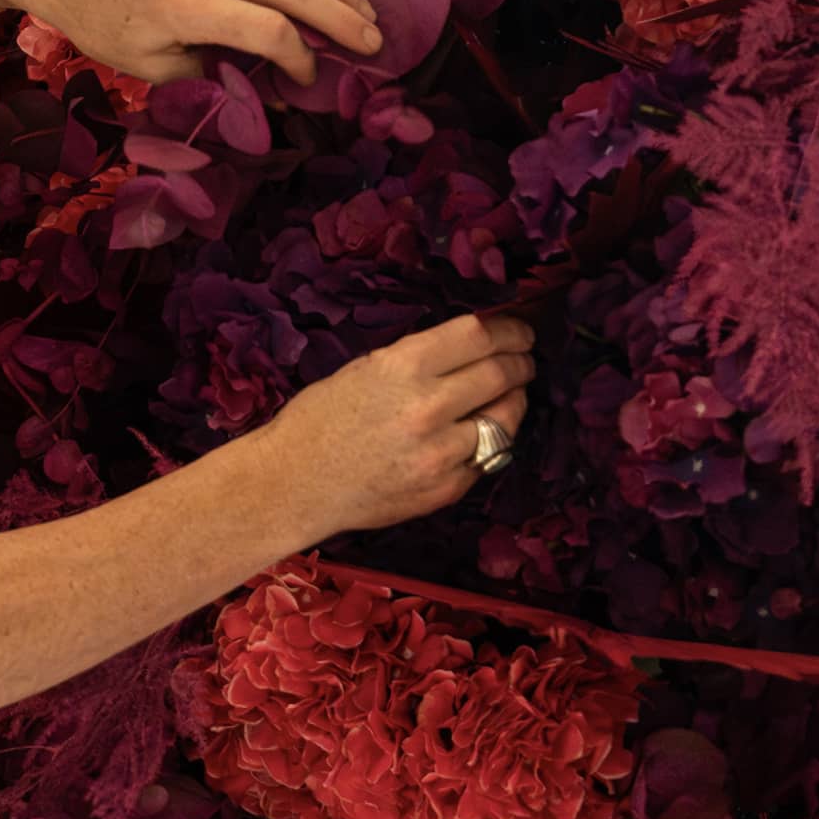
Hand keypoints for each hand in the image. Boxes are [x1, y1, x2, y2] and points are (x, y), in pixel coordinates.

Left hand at [20, 0, 382, 85]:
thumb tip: (266, 85)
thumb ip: (212, 73)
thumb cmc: (102, 21)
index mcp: (185, 3)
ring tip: (364, 11)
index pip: (269, 30)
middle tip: (374, 44)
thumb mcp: (150, 67)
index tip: (307, 79)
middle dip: (342, 18)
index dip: (300, 59)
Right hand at [261, 315, 535, 539]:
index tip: (520, 331)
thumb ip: (421, 357)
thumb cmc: (321, 418)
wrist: (294, 483)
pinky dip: (489, 441)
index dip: (510, 329)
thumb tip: (474, 345)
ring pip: (506, 418)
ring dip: (515, 401)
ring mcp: (440, 453)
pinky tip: (478, 434)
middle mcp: (428, 406)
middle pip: (501, 373)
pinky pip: (488, 457)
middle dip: (521, 363)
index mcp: (404, 366)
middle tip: (524, 360)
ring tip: (510, 394)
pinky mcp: (445, 489)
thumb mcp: (367, 367)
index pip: (479, 335)